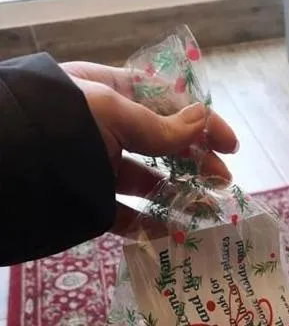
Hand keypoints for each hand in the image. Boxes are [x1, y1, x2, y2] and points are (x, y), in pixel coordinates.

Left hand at [61, 61, 238, 233]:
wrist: (5, 172)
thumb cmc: (59, 125)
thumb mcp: (111, 113)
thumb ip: (158, 125)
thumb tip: (203, 120)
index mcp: (107, 93)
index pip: (164, 101)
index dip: (200, 121)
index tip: (229, 145)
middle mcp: (104, 128)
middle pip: (162, 143)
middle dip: (195, 160)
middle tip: (223, 181)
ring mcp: (97, 166)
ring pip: (149, 181)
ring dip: (180, 194)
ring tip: (207, 210)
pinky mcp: (91, 203)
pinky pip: (127, 215)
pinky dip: (151, 225)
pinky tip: (174, 232)